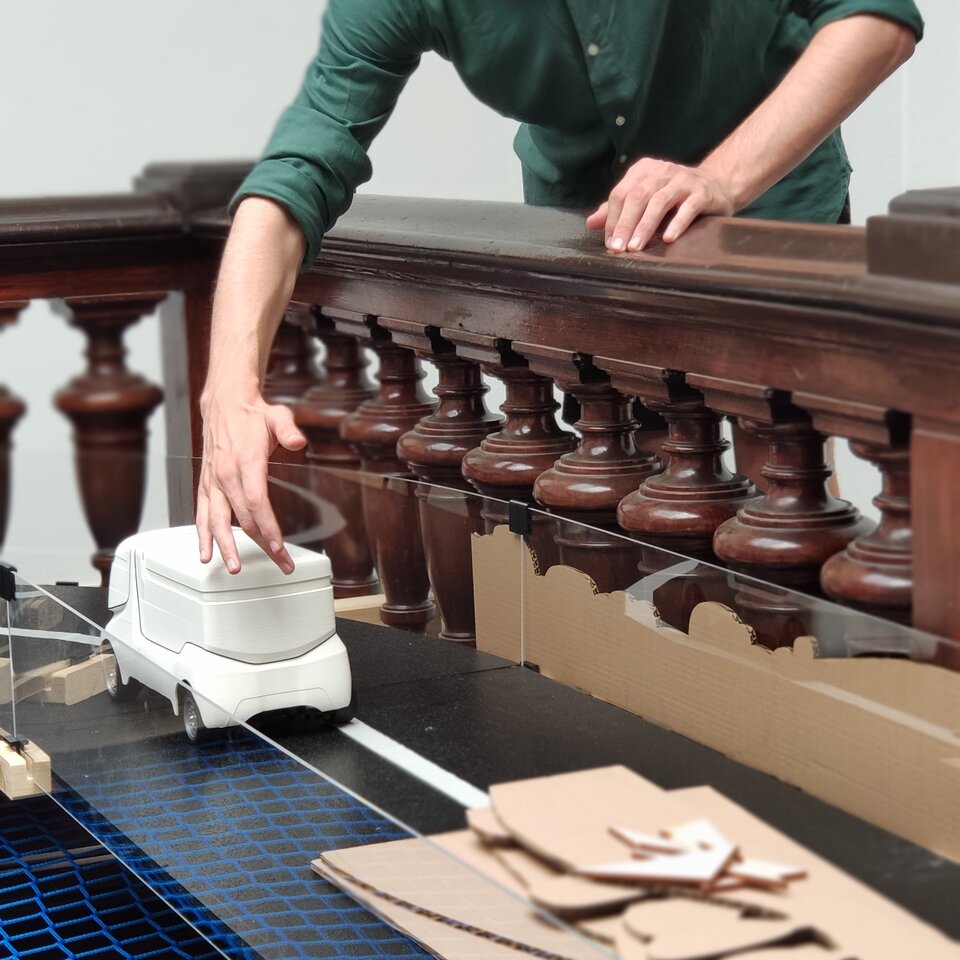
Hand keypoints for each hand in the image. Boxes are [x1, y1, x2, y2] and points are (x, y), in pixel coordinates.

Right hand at [196, 389, 306, 574]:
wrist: (223, 403)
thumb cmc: (251, 414)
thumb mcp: (277, 415)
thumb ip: (289, 429)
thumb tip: (298, 440)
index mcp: (245, 461)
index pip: (257, 502)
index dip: (268, 526)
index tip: (279, 545)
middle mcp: (226, 474)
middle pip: (242, 518)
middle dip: (262, 544)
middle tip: (279, 562)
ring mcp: (213, 481)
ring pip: (216, 521)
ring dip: (226, 547)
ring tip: (235, 568)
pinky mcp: (205, 484)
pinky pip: (200, 514)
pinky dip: (202, 535)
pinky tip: (206, 553)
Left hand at [586, 157, 733, 252]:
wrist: (716, 185)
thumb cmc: (674, 196)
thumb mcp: (644, 198)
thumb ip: (618, 209)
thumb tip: (591, 223)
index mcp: (643, 171)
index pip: (620, 194)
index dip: (612, 220)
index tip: (610, 243)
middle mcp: (662, 171)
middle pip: (637, 197)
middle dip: (625, 224)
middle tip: (618, 248)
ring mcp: (683, 180)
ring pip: (659, 202)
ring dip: (645, 226)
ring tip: (636, 247)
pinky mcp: (702, 193)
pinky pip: (687, 208)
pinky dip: (677, 223)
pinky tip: (668, 238)